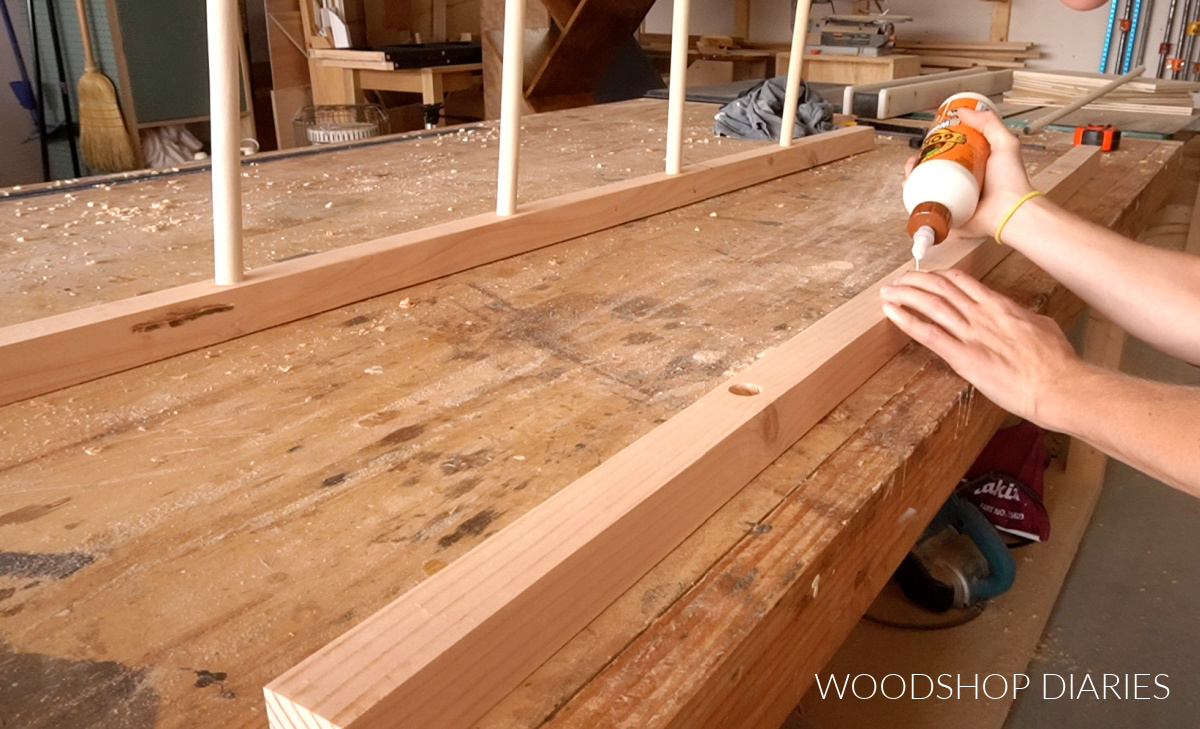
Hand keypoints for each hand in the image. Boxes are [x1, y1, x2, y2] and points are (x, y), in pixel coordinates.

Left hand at [879, 268, 1080, 425]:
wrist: (1059, 384)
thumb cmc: (1057, 362)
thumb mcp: (1042, 327)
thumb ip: (1023, 318)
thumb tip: (1019, 317)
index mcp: (1001, 307)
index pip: (962, 282)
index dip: (939, 277)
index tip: (926, 277)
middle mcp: (983, 315)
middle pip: (941, 288)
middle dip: (916, 281)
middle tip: (898, 281)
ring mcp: (972, 334)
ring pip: (932, 305)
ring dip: (906, 295)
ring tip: (888, 292)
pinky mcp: (964, 357)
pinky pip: (929, 334)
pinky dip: (907, 321)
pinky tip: (892, 313)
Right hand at [904, 107, 1035, 239]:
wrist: (1009, 212)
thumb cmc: (1011, 183)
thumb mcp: (1005, 144)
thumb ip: (990, 124)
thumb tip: (964, 111)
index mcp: (974, 169)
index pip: (950, 154)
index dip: (937, 147)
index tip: (930, 140)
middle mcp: (962, 184)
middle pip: (933, 171)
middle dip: (919, 163)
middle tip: (916, 157)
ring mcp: (953, 200)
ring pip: (925, 187)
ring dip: (913, 178)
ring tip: (911, 170)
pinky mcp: (946, 215)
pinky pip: (925, 206)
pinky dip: (914, 197)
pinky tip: (910, 187)